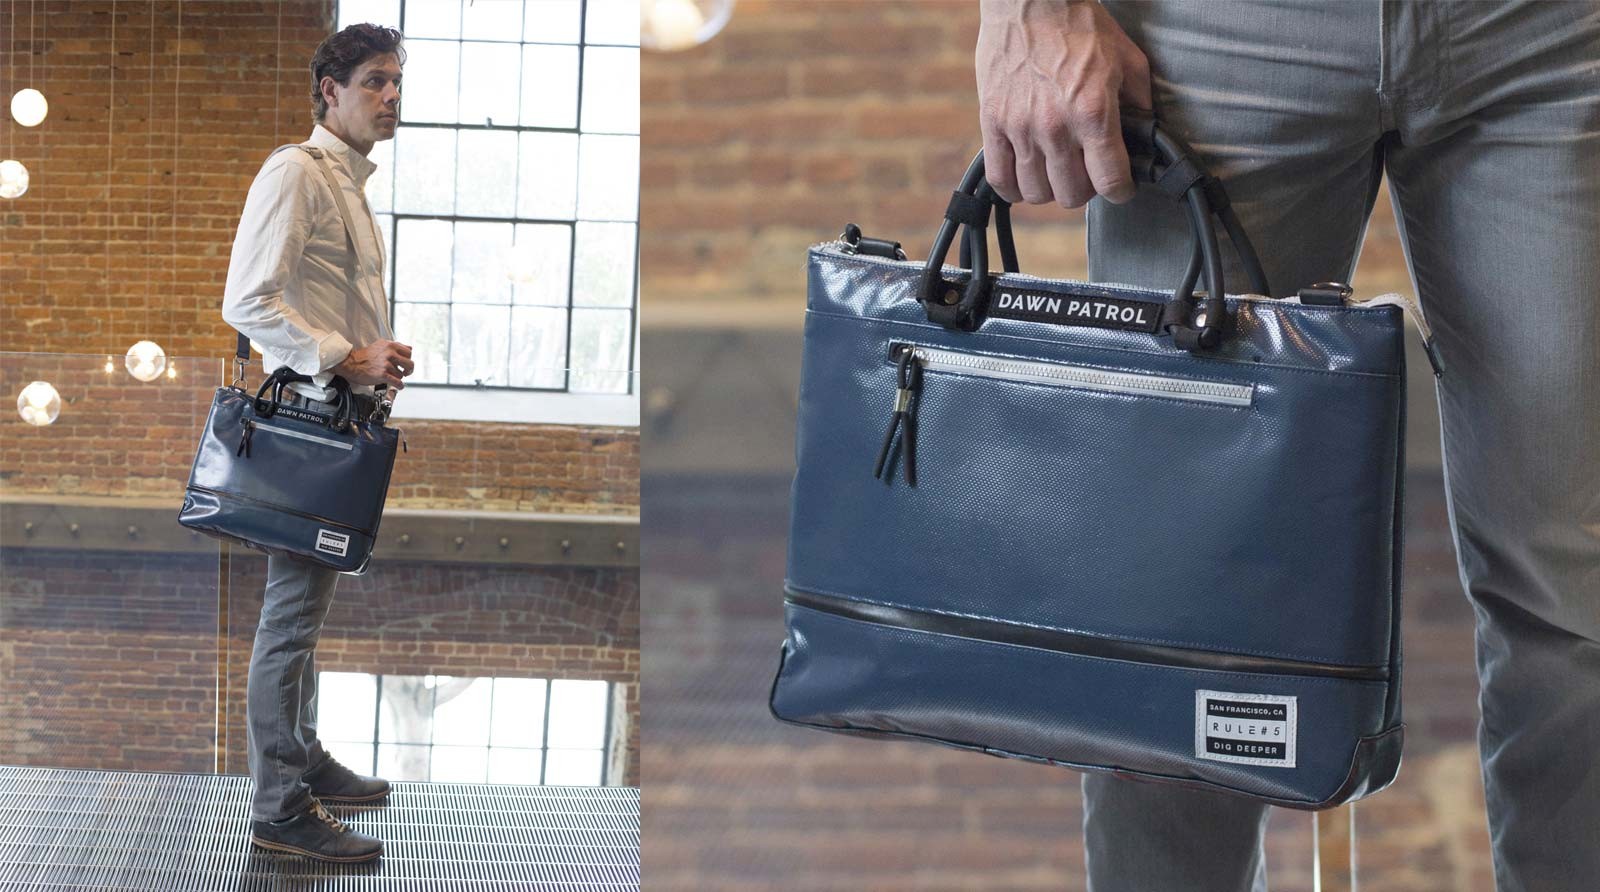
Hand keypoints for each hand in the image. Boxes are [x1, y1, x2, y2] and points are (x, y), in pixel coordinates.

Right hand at [333, 339, 413, 388]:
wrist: (351, 364)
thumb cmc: (365, 356)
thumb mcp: (380, 345)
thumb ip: (394, 346)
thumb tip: (409, 349)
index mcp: (390, 345)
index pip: (409, 352)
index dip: (408, 359)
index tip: (405, 363)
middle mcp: (389, 353)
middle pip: (410, 363)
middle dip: (408, 370)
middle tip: (405, 372)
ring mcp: (386, 364)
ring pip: (402, 374)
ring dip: (398, 377)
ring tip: (391, 376)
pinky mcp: (383, 374)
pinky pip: (398, 382)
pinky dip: (399, 386)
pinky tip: (397, 385)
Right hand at [976, 0, 1151, 207]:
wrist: (1030, 0)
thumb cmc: (1079, 26)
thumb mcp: (1126, 59)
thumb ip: (1139, 104)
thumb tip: (1144, 136)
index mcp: (1094, 112)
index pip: (1111, 182)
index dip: (1121, 190)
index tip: (1119, 185)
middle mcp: (1056, 126)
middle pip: (1072, 194)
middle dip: (1085, 188)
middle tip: (1086, 171)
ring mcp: (1020, 127)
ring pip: (1036, 192)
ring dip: (1050, 187)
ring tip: (1056, 170)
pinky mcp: (992, 123)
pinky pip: (1000, 179)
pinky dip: (1014, 188)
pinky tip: (1024, 177)